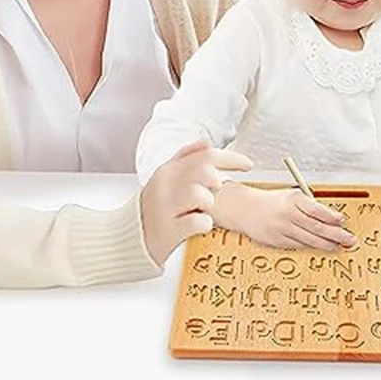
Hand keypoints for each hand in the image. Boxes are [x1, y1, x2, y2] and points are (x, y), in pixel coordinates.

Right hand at [139, 138, 251, 265]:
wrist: (131, 237)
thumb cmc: (156, 205)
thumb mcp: (166, 176)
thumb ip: (186, 157)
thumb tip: (206, 141)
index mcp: (168, 169)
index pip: (206, 155)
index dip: (231, 159)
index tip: (249, 165)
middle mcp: (166, 185)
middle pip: (206, 173)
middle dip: (217, 182)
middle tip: (213, 192)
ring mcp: (166, 208)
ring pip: (202, 196)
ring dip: (209, 203)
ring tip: (202, 209)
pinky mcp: (169, 231)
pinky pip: (200, 223)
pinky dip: (205, 224)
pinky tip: (200, 224)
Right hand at [228, 186, 355, 251]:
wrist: (245, 209)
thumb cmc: (272, 202)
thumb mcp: (290, 197)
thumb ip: (308, 206)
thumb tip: (332, 219)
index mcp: (292, 199)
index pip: (317, 210)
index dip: (331, 217)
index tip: (342, 221)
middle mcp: (287, 214)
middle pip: (317, 227)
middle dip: (336, 235)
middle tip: (350, 240)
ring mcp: (282, 229)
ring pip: (309, 240)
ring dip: (326, 244)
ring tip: (337, 246)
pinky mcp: (277, 241)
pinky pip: (299, 245)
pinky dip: (311, 246)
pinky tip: (320, 247)